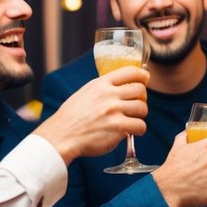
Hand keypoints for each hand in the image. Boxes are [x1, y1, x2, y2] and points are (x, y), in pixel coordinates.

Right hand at [33, 67, 148, 162]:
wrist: (61, 136)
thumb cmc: (72, 117)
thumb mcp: (85, 93)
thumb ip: (102, 88)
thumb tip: (121, 86)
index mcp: (100, 84)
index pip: (130, 71)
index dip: (142, 75)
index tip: (144, 79)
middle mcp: (108, 95)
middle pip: (140, 90)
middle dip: (142, 98)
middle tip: (136, 106)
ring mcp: (113, 111)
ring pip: (143, 108)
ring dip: (140, 115)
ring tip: (132, 120)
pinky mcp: (118, 127)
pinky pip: (141, 126)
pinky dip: (139, 130)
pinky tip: (131, 131)